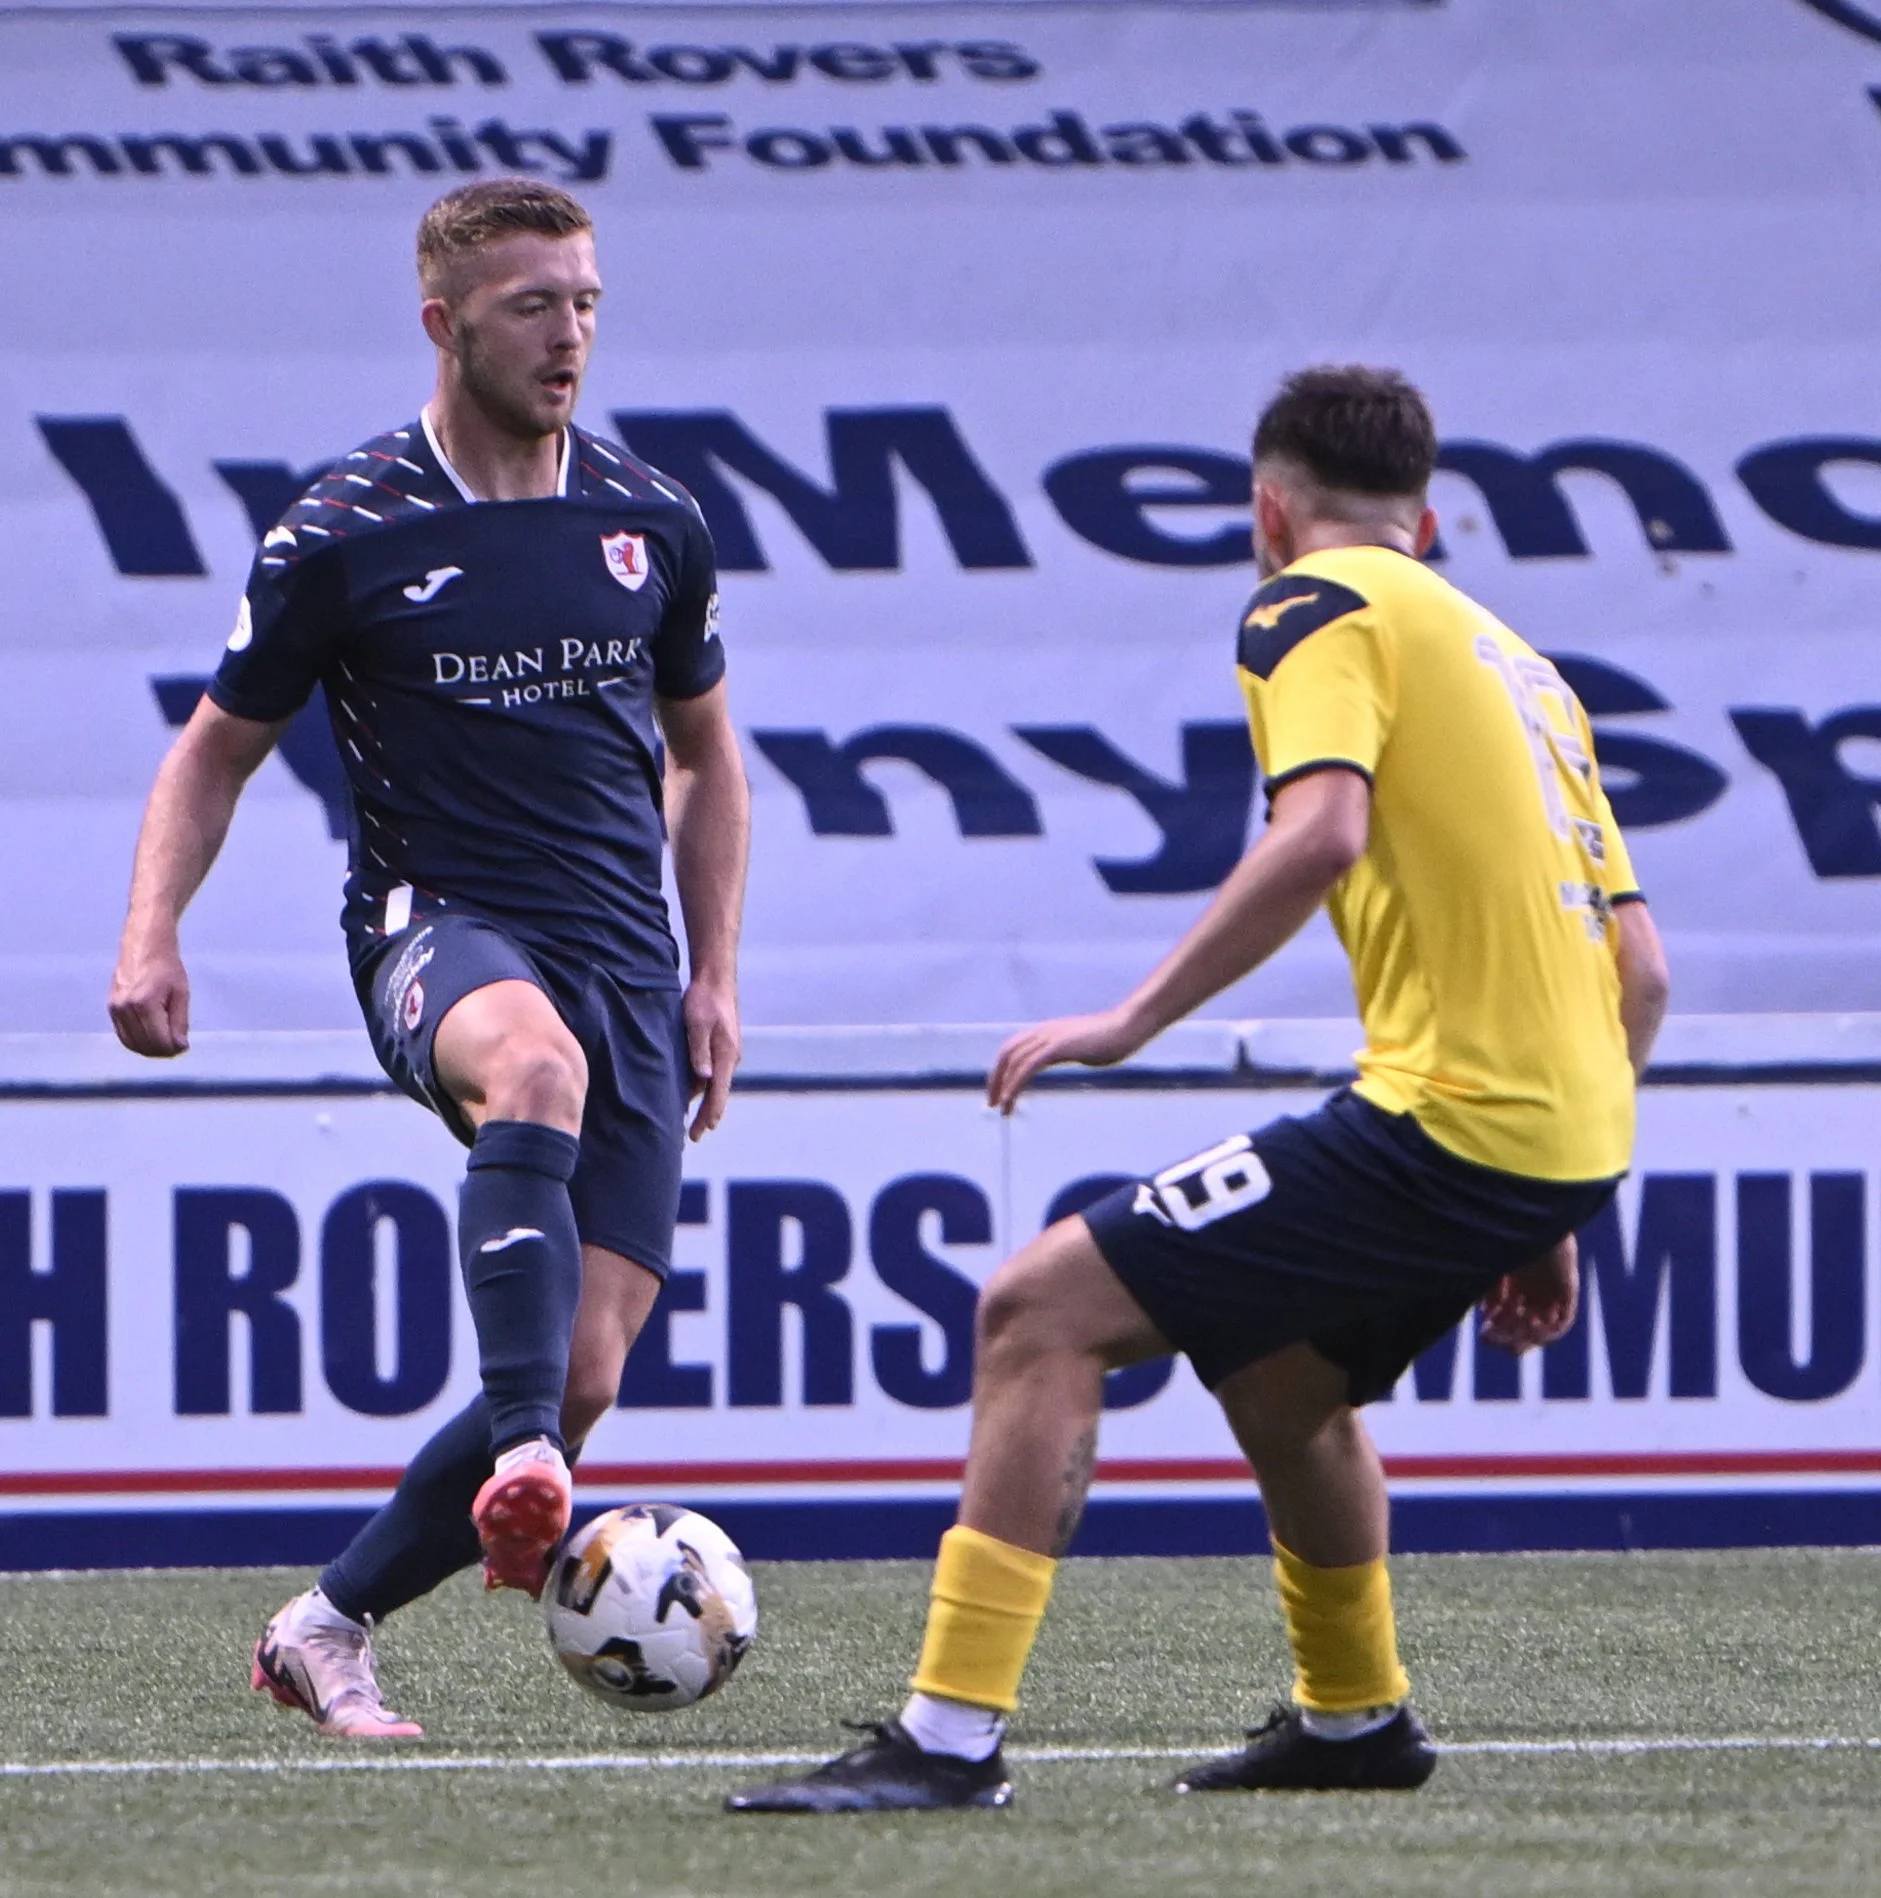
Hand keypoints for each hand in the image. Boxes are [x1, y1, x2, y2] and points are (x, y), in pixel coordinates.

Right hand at [109, 938, 190, 1056]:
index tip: (184, 1046)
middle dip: (163, 1051)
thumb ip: (180, 1022)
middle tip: (177, 1046)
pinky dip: (137, 1042)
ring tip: (166, 1043)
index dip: (173, 1049)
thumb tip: (179, 1047)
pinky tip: (151, 1038)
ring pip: (131, 1043)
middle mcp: (125, 1008)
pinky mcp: (110, 1008)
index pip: (158, 1041)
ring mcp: (114, 1009)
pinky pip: (123, 1035)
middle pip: (144, 1045)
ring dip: (150, 1049)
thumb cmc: (167, 968)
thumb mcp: (181, 994)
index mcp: (144, 1004)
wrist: (143, 945)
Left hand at [682, 976, 739, 1140]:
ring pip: (714, 1084)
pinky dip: (702, 1086)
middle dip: (706, 1115)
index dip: (708, 1116)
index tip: (699, 1134)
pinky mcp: (721, 1046)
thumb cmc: (703, 1000)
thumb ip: (699, 1052)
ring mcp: (727, 1053)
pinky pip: (712, 1072)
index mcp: (726, 1056)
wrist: (716, 978)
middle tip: (693, 1136)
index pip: (718, 1095)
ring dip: (703, 1101)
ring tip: (689, 1119)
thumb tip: (703, 1080)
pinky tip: (690, 1091)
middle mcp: (730, 1058)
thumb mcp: (696, 1025)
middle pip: (718, 1094)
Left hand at [987, 1008, 1144, 1114]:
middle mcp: (1043, 1031)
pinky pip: (1027, 1067)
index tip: (999, 1089)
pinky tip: (1011, 1100)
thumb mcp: (1080, 1046)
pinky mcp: (1057, 1047)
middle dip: (996, 1078)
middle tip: (992, 1102)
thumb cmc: (1111, 1039)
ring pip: (1014, 1060)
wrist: (1126, 1028)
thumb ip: (1067, 1052)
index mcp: (1047, 1031)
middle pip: (1007, 1053)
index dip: (1002, 1068)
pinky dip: (1015, 1084)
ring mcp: (1049, 1037)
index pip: (1014, 1047)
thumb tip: (1063, 1060)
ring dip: (1003, 1085)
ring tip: (1001, 1107)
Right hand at [1479, 1234, 1579, 1354]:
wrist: (1530, 1213)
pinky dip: (1547, 1331)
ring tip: (1509, 1341)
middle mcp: (1535, 1280)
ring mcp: (1553, 1285)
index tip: (1482, 1329)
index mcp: (1515, 1271)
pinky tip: (1530, 1329)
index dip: (1496, 1322)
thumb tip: (1486, 1310)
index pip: (1508, 1306)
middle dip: (1506, 1332)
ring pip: (1541, 1322)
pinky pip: (1563, 1321)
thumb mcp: (1489, 1262)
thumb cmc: (1502, 1231)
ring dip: (1524, 1336)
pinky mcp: (1568, 1287)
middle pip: (1523, 1317)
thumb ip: (1487, 1287)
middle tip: (1488, 1340)